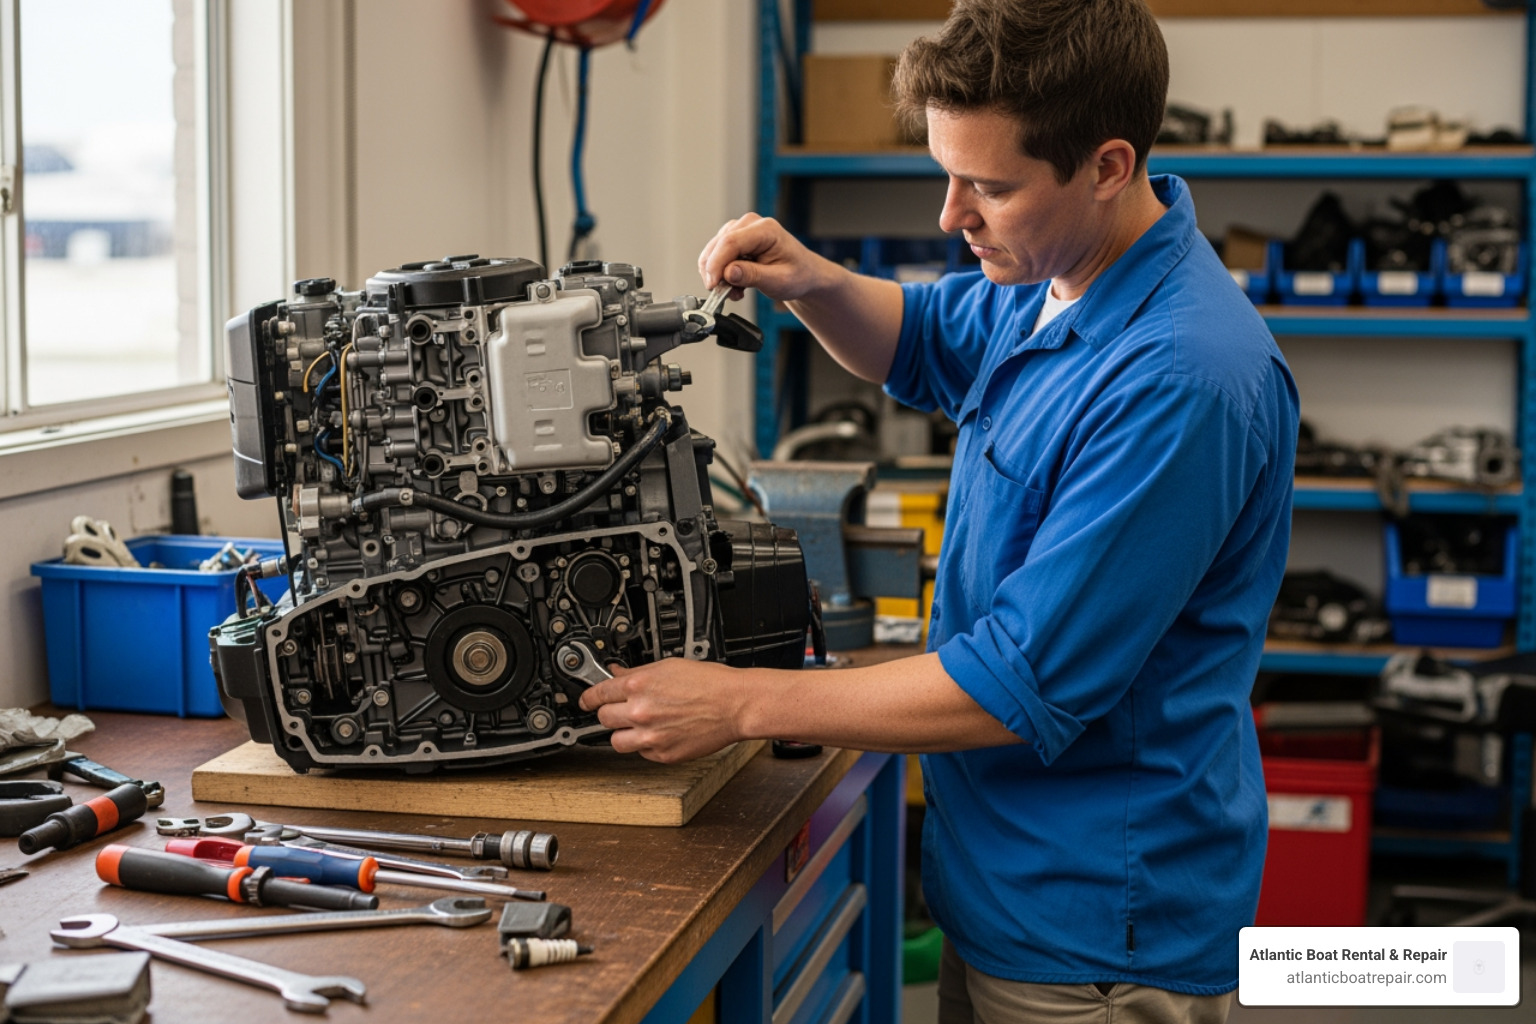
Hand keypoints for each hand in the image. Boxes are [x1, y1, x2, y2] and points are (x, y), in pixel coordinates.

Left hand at [577, 658, 751, 763]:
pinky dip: (646, 745)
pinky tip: (662, 732)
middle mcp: (640, 712)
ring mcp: (651, 736)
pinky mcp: (663, 755)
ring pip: (617, 741)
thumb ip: (637, 673)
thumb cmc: (710, 683)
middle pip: (603, 718)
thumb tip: (616, 674)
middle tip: (621, 710)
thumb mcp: (668, 666)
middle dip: (609, 713)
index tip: (586, 700)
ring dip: (623, 733)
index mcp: (639, 686)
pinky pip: (641, 753)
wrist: (735, 705)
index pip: (597, 694)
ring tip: (640, 726)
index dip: (589, 697)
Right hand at [697, 213, 831, 303]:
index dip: (717, 264)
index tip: (713, 285)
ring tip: (737, 291)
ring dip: (719, 275)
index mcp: (766, 229)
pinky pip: (716, 255)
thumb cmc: (798, 275)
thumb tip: (728, 273)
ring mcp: (740, 230)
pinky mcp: (734, 239)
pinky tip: (735, 284)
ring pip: (713, 251)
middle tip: (727, 294)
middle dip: (716, 273)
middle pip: (718, 245)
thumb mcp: (779, 281)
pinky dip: (721, 273)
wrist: (804, 274)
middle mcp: (750, 224)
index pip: (730, 242)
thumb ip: (753, 276)